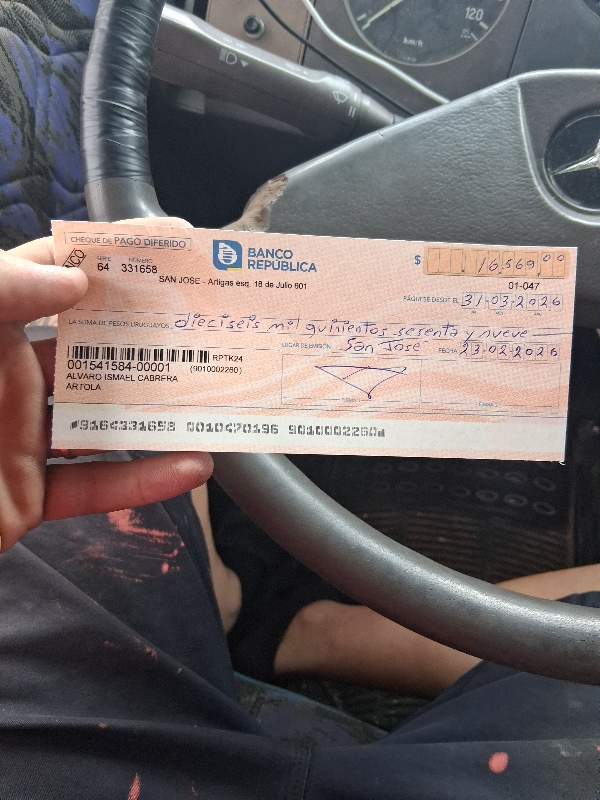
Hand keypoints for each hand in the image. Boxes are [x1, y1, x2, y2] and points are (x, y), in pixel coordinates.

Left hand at [0, 219, 212, 552]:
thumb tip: (74, 280)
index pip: (54, 278)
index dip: (109, 258)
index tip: (167, 248)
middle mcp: (7, 378)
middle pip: (95, 348)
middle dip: (151, 334)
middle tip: (208, 322)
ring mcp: (19, 439)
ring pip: (107, 420)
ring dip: (162, 411)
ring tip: (215, 395)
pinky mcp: (29, 497)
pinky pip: (97, 488)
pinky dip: (146, 482)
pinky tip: (190, 467)